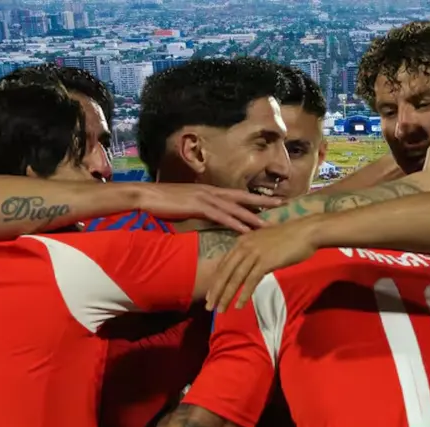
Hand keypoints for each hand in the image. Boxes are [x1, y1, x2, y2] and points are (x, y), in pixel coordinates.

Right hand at [133, 183, 281, 232]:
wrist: (145, 195)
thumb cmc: (164, 202)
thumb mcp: (188, 205)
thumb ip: (202, 210)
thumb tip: (212, 218)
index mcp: (210, 191)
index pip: (238, 194)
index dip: (257, 198)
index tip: (273, 200)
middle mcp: (212, 192)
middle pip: (244, 197)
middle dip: (264, 201)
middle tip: (284, 205)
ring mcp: (205, 197)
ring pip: (236, 208)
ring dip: (253, 217)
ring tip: (269, 224)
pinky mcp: (198, 206)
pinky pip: (221, 216)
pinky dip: (235, 223)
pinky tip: (246, 231)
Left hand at [204, 219, 319, 311]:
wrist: (306, 232)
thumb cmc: (290, 237)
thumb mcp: (265, 242)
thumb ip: (255, 252)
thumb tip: (250, 266)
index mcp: (242, 241)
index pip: (224, 264)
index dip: (216, 281)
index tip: (212, 294)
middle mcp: (244, 246)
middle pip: (225, 272)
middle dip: (216, 291)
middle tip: (210, 306)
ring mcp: (254, 254)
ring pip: (235, 278)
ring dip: (227, 296)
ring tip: (221, 310)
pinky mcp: (265, 262)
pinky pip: (251, 281)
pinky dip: (244, 294)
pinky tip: (239, 305)